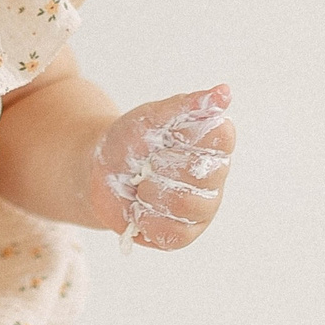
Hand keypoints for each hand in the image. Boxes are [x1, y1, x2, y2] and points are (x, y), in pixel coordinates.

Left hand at [90, 84, 235, 249]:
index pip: (220, 138)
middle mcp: (216, 175)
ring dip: (152, 192)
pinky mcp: (186, 233)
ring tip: (142, 184)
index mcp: (214, 143)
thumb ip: (187, 106)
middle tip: (147, 162)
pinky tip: (140, 206)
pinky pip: (174, 232)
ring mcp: (204, 207)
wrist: (100, 173)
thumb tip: (225, 92)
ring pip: (187, 205)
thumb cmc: (130, 141)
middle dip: (162, 165)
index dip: (186, 138)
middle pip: (201, 174)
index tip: (164, 136)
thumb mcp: (152, 117)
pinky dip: (147, 218)